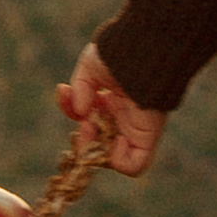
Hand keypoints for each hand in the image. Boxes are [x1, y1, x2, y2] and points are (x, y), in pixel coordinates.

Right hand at [58, 41, 166, 178]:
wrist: (141, 51)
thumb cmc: (118, 54)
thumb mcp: (90, 68)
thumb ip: (80, 89)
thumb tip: (79, 112)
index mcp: (111, 99)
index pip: (88, 116)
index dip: (74, 113)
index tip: (69, 98)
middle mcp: (123, 116)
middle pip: (99, 141)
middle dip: (84, 136)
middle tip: (84, 122)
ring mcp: (135, 128)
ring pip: (113, 156)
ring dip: (96, 148)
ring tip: (92, 127)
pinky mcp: (147, 138)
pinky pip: (134, 165)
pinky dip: (119, 160)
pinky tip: (115, 139)